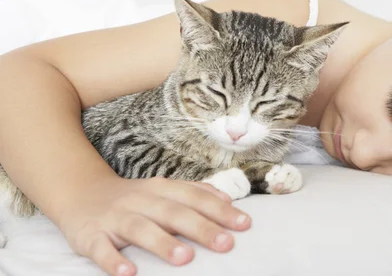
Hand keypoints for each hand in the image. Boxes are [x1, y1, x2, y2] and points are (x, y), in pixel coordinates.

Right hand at [57, 175, 251, 275]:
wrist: (82, 194)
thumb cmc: (134, 198)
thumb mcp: (164, 189)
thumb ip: (195, 193)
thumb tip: (228, 199)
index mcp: (162, 189)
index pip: (195, 198)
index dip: (220, 210)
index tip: (244, 224)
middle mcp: (142, 200)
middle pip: (174, 213)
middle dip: (201, 228)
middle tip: (226, 244)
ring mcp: (116, 218)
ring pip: (141, 228)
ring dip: (163, 243)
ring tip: (185, 258)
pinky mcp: (92, 236)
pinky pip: (102, 249)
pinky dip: (114, 261)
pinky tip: (128, 274)